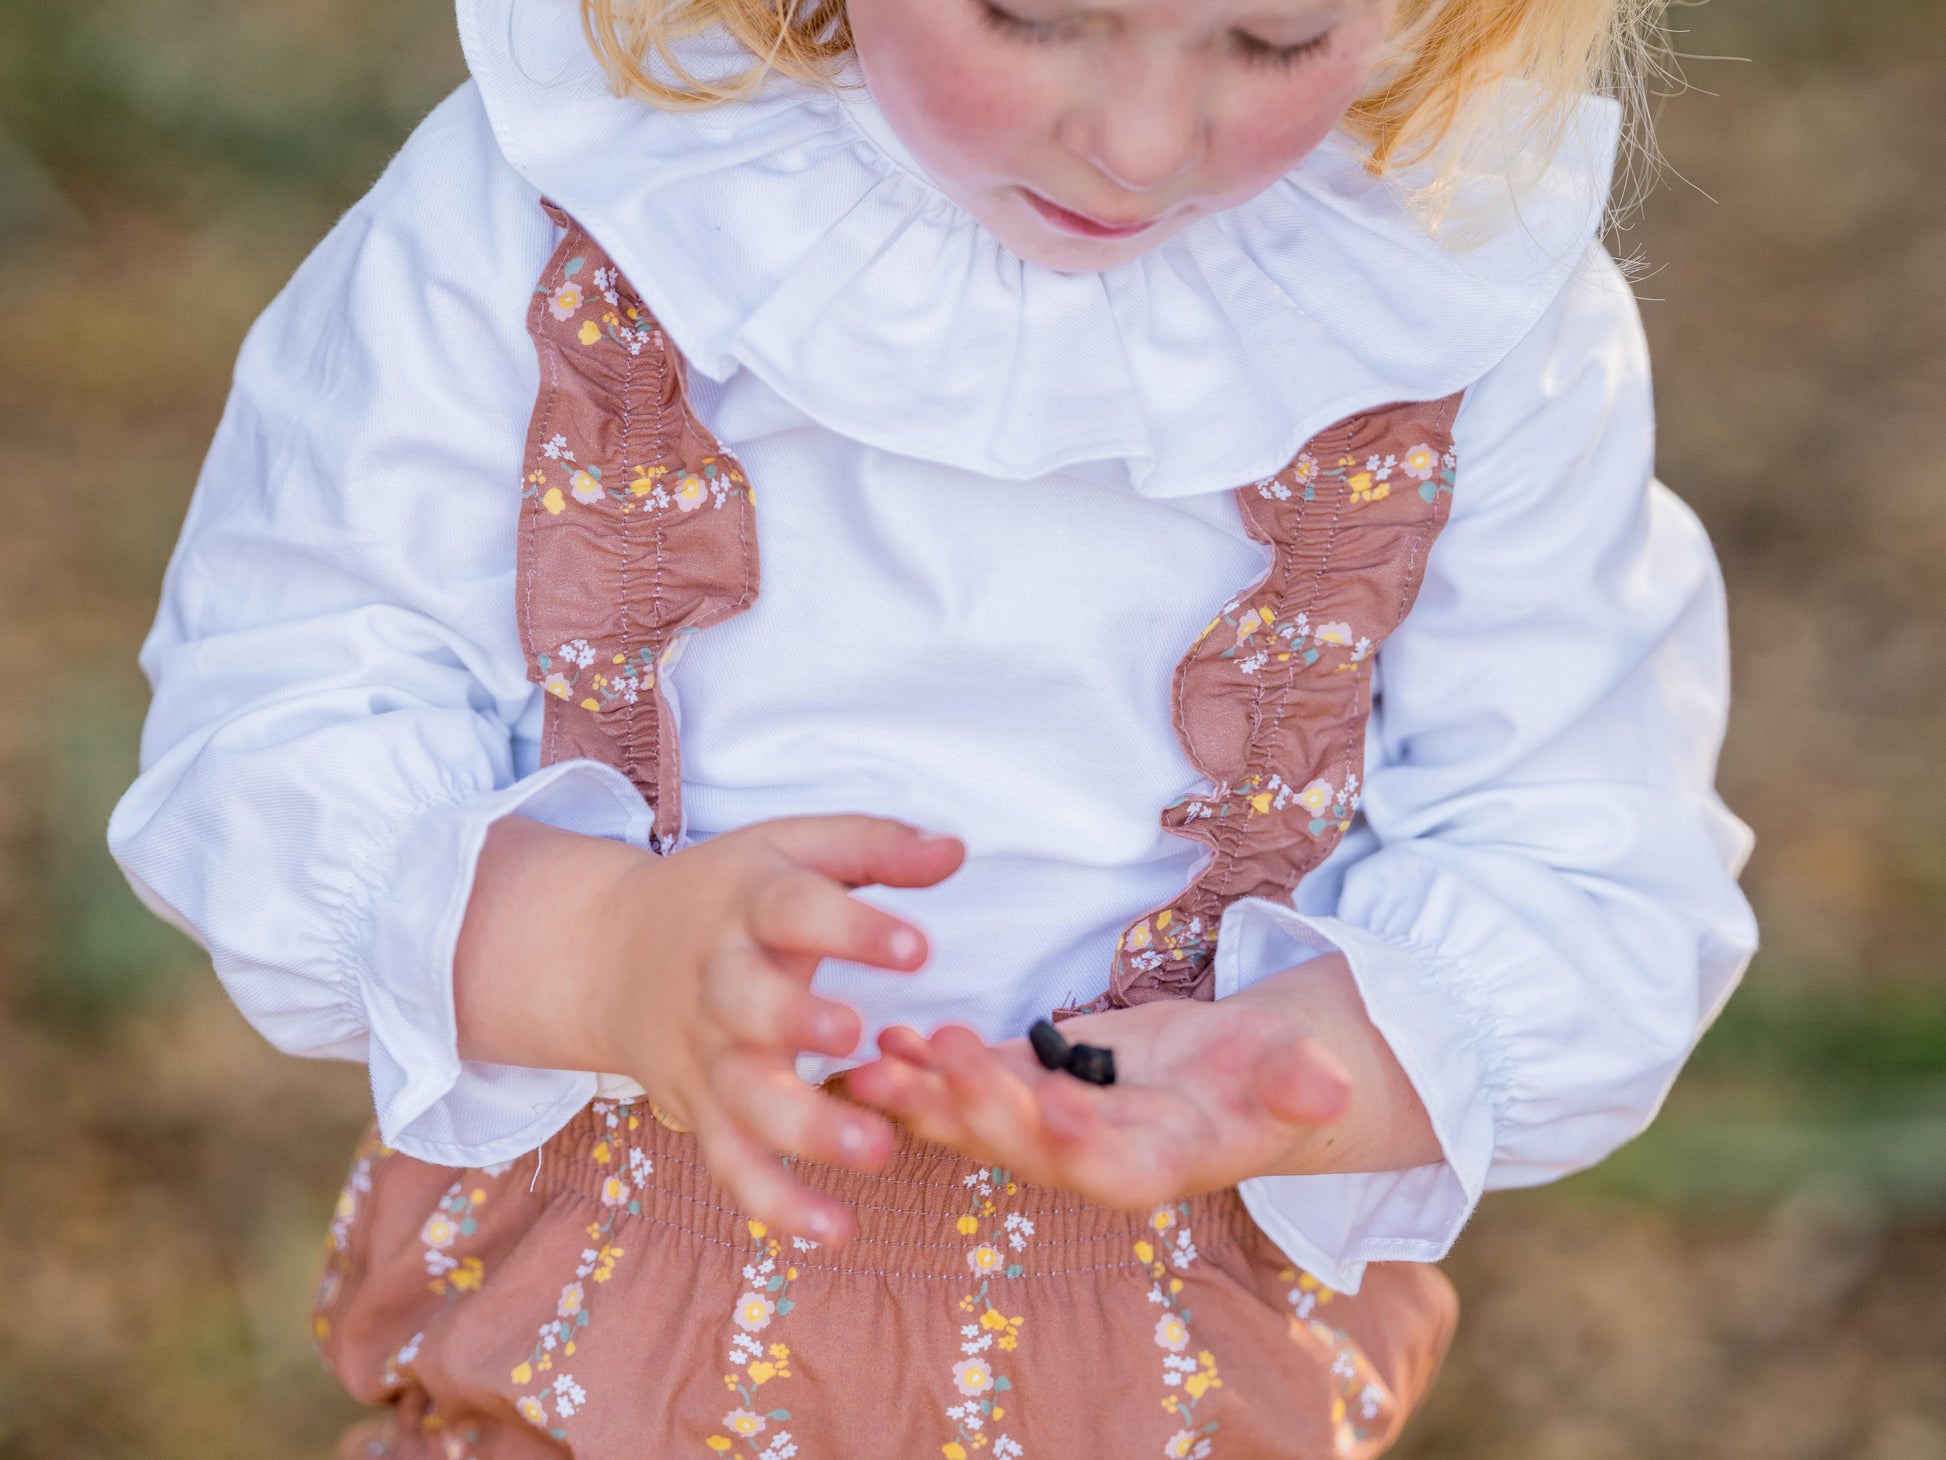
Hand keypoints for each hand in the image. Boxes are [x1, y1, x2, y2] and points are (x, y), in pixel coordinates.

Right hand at [455, 815, 963, 1245]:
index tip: (918, 950)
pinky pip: (731, 1164)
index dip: (852, 928)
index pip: (793, 908)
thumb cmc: (728, 897)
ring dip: (804, 1128)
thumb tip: (956, 849)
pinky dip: (775, 1203)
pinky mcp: (701, 1112)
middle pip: (745, 1004)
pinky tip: (835, 1230)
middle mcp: (718, 981)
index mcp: (746, 906)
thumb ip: (873, 846)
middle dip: (795, 1020)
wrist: (603, 952)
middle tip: (856, 1036)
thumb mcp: (790, 849)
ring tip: (876, 1150)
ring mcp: (705, 1054)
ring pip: (743, 1097)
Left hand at [844, 980, 1357, 1209]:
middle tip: (949, 1052)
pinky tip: (884, 1041)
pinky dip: (921, 1070)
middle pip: (1029, 1147)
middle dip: (984, 1104)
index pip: (1115, 1169)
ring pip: (979, 1124)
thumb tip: (1328, 1087)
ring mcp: (1051, 1129)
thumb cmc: (1276, 1077)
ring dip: (925, 1098)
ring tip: (876, 1062)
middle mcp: (1094, 1158)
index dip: (1084, 1142)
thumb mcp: (1299, 1072)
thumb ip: (1302, 1083)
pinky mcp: (1024, 1089)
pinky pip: (964, 1087)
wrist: (1239, 1077)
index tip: (1056, 1101)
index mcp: (1162, 1163)